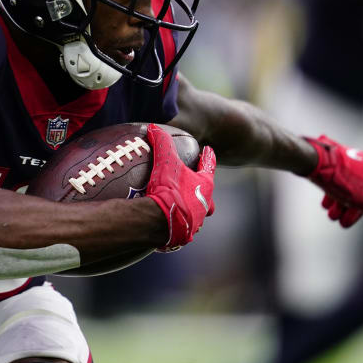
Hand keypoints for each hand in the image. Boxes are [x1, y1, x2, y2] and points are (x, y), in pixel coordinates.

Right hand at [145, 124, 216, 250]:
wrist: (160, 221)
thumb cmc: (169, 189)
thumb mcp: (165, 162)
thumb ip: (161, 142)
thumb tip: (153, 127)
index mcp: (204, 186)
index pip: (208, 167)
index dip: (208, 158)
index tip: (209, 151)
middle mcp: (203, 206)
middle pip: (208, 197)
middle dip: (204, 192)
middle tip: (196, 187)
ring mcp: (194, 223)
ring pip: (197, 215)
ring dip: (191, 210)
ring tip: (180, 206)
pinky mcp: (181, 235)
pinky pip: (182, 228)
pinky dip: (177, 223)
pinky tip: (167, 222)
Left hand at [304, 135, 362, 228]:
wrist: (310, 159)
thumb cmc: (337, 178)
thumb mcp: (359, 199)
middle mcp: (362, 162)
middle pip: (361, 193)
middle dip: (352, 212)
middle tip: (343, 223)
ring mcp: (346, 160)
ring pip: (347, 188)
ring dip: (340, 205)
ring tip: (331, 215)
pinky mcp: (331, 160)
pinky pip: (336, 180)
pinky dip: (333, 194)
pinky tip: (326, 204)